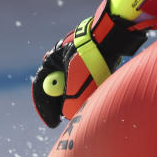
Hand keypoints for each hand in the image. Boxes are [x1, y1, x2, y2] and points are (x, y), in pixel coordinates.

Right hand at [31, 0, 156, 127]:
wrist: (114, 34)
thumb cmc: (92, 54)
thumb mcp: (77, 80)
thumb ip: (70, 98)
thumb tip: (68, 114)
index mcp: (53, 59)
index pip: (42, 86)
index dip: (45, 107)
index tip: (52, 123)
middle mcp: (63, 58)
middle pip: (58, 87)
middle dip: (63, 104)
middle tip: (69, 119)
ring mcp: (78, 57)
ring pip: (76, 83)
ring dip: (81, 93)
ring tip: (93, 90)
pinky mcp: (94, 57)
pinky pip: (90, 77)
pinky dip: (93, 84)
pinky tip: (103, 78)